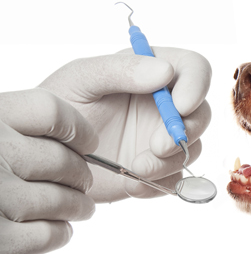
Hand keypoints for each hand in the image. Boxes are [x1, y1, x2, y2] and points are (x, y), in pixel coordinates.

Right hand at [0, 89, 97, 253]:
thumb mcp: (4, 121)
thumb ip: (53, 102)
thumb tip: (159, 76)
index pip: (53, 113)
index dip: (77, 131)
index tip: (86, 141)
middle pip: (69, 164)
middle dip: (82, 176)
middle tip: (82, 180)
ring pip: (67, 202)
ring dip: (74, 206)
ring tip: (71, 204)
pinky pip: (53, 235)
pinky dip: (58, 232)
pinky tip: (49, 226)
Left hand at [39, 47, 211, 202]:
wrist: (45, 155)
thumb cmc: (60, 107)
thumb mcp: (82, 79)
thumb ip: (122, 69)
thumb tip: (166, 72)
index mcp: (152, 72)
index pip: (194, 69)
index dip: (196, 86)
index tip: (180, 106)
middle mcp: (164, 105)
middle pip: (201, 113)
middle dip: (185, 133)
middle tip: (157, 147)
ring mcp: (163, 139)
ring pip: (193, 149)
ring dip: (170, 162)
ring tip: (135, 168)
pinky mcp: (158, 170)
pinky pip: (176, 180)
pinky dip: (159, 185)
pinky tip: (131, 183)